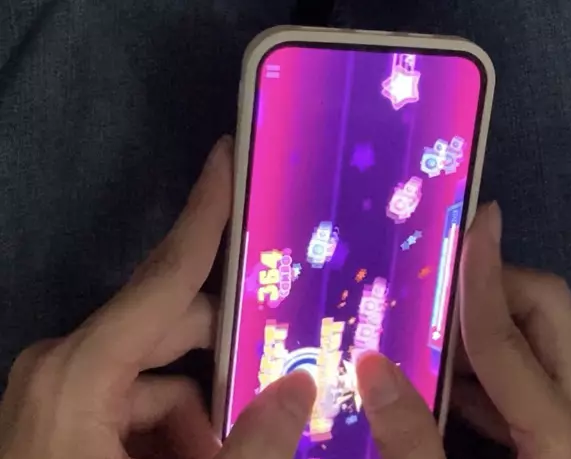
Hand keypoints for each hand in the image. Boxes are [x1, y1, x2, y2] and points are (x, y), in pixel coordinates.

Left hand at [0, 136, 315, 458]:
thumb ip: (254, 443)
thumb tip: (300, 389)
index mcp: (82, 370)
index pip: (165, 274)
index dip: (203, 212)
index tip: (225, 157)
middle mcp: (65, 364)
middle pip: (170, 328)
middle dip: (226, 354)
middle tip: (278, 361)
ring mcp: (60, 389)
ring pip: (157, 374)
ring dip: (200, 411)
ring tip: (224, 451)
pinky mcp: (63, 415)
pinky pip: (135, 403)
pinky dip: (171, 429)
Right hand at [355, 204, 570, 458]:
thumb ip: (412, 440)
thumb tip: (371, 367)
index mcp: (566, 439)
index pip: (505, 337)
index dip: (480, 276)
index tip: (477, 220)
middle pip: (545, 310)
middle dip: (487, 288)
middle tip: (431, 295)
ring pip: (545, 335)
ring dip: (486, 324)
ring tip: (428, 337)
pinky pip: (540, 372)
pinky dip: (495, 364)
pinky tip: (450, 383)